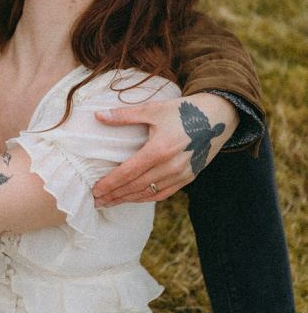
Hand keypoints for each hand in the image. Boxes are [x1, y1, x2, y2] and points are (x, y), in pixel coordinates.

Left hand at [92, 92, 237, 205]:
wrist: (218, 117)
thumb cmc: (183, 111)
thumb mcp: (153, 110)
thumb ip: (125, 115)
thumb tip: (98, 116)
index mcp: (159, 149)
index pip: (128, 172)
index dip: (110, 183)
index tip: (95, 190)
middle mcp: (170, 166)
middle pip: (135, 186)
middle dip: (114, 195)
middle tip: (96, 201)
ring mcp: (181, 174)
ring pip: (148, 193)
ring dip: (127, 199)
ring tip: (110, 202)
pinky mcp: (188, 178)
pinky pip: (163, 193)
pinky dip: (146, 198)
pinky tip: (133, 198)